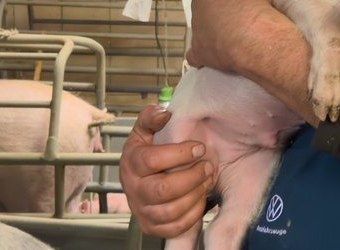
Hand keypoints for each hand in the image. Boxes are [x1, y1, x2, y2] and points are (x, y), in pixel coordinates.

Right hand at [119, 105, 214, 236]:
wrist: (134, 183)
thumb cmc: (142, 155)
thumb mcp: (143, 133)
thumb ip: (150, 119)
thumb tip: (163, 112)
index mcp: (131, 163)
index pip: (153, 160)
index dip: (180, 153)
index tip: (199, 147)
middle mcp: (134, 189)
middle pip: (164, 189)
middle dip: (192, 177)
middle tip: (208, 166)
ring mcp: (142, 210)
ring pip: (172, 210)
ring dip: (196, 195)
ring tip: (207, 180)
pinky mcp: (151, 226)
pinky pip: (175, 226)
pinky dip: (192, 214)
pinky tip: (199, 198)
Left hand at [186, 0, 279, 71]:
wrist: (253, 34)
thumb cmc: (255, 1)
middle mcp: (198, 2)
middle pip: (212, 4)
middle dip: (226, 8)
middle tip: (246, 13)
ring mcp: (196, 28)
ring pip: (206, 27)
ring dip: (218, 30)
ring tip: (241, 34)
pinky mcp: (199, 50)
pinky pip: (198, 53)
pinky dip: (206, 54)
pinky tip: (218, 54)